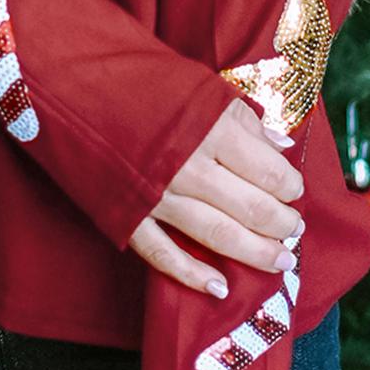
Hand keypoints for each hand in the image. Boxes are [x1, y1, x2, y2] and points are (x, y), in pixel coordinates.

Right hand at [127, 96, 303, 296]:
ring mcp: (158, 195)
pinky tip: (218, 288)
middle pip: (251, 208)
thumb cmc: (143, 80)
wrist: (75, 85)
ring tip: (279, 261)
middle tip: (294, 230)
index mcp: (212, 128)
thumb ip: (243, 121)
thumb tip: (282, 147)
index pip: (268, 171)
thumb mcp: (201, 88)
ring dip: (253, 252)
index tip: (293, 190)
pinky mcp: (129, 215)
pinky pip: (163, 254)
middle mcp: (190, 166)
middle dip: (280, 223)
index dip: (289, 185)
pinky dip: (191, 275)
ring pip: (217, 234)